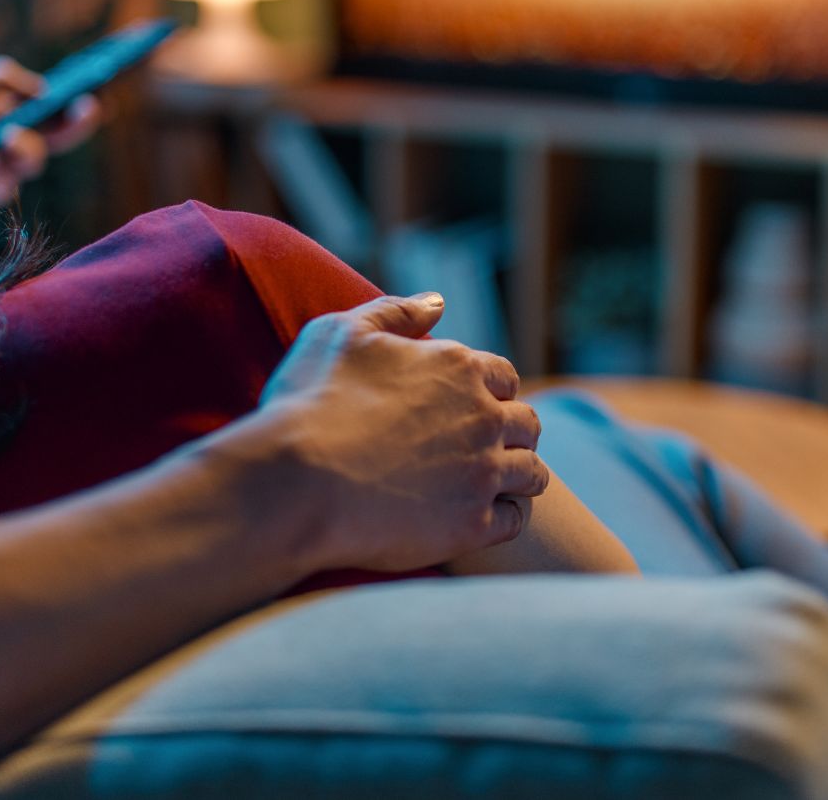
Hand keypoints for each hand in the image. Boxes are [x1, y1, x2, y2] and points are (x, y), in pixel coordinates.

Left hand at [0, 56, 100, 223]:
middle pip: (59, 132)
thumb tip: (43, 90)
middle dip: (77, 121)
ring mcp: (4, 163)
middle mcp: (12, 135)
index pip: (51, 102)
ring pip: (36, 157)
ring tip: (5, 140)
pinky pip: (9, 182)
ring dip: (24, 146)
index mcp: (8, 107)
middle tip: (88, 109)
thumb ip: (3, 78)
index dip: (76, 97)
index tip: (96, 88)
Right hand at [251, 293, 548, 572]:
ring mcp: (482, 473)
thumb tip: (438, 302)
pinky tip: (485, 518)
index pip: (503, 376)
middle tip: (488, 447)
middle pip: (527, 423)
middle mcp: (483, 417)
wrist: (295, 483)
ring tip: (498, 485)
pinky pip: (515, 522)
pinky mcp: (472, 525)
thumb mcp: (342, 333)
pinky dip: (506, 517)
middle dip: (513, 432)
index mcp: (458, 368)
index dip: (491, 389)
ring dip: (520, 474)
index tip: (475, 404)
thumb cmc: (311, 403)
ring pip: (532, 474)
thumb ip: (396, 312)